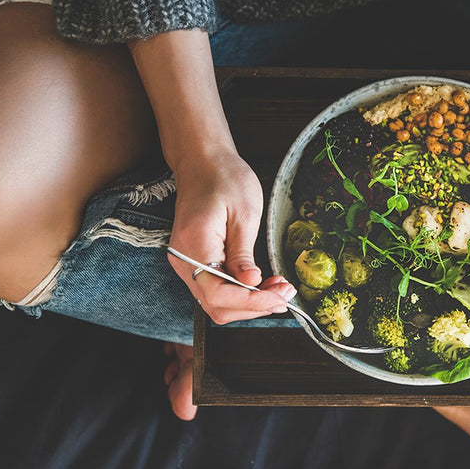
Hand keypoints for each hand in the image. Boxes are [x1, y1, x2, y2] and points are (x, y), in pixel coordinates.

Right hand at [166, 150, 295, 322]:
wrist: (203, 162)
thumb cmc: (225, 179)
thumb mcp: (244, 214)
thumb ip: (243, 253)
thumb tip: (252, 283)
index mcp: (196, 245)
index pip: (219, 293)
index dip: (252, 302)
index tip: (280, 297)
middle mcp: (184, 259)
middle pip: (216, 305)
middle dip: (254, 306)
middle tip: (285, 294)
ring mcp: (186, 262)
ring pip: (216, 301)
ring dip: (249, 303)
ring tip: (278, 290)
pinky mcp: (194, 261)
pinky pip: (215, 289)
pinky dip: (239, 293)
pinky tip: (262, 284)